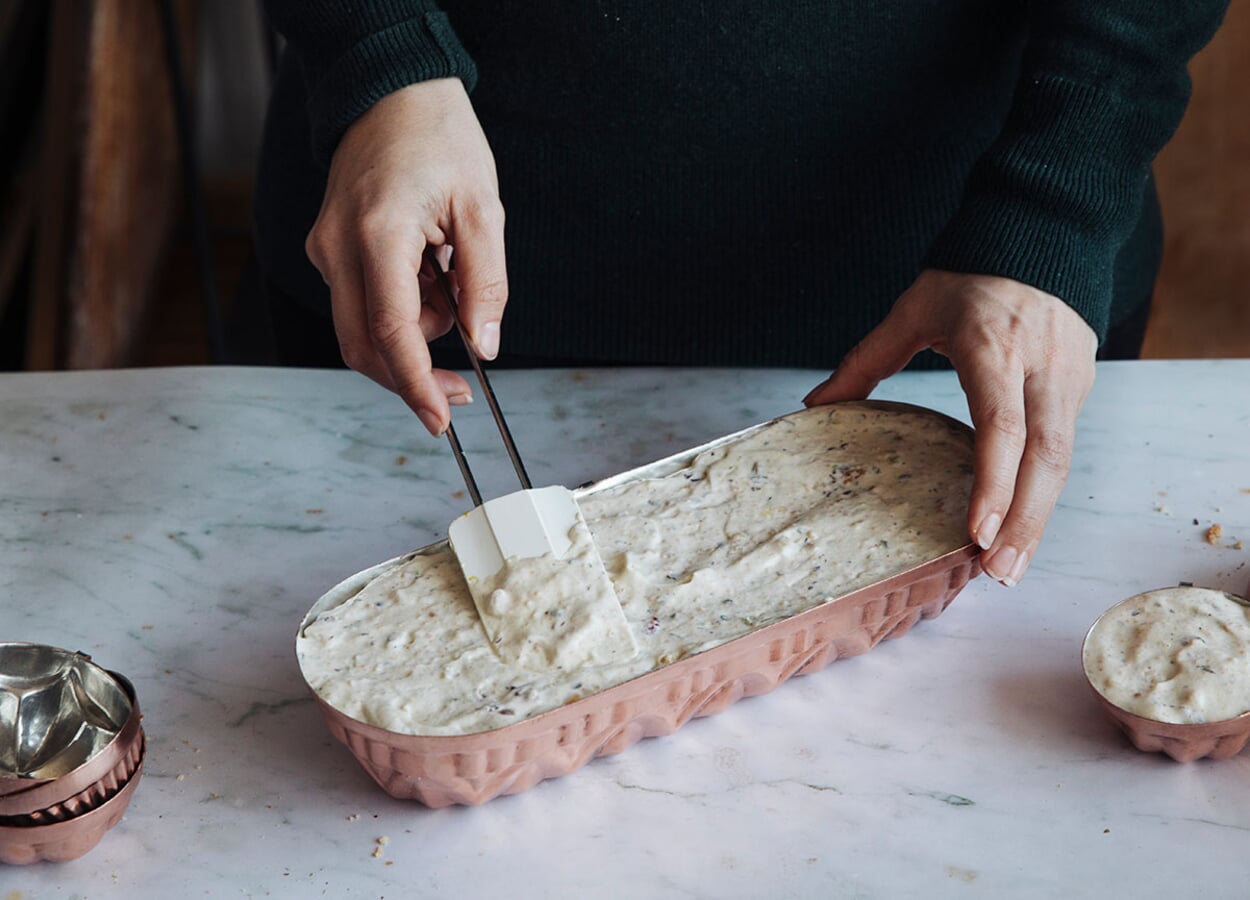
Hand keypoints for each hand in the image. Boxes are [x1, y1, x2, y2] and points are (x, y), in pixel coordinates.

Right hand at [305, 78, 507, 435]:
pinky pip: (361, 301)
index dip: (416, 385)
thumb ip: (485, 283)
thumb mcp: (483, 208)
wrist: (390, 89)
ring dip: (412, 334)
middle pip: (362, 347)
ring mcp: (325, 248)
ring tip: (450, 283)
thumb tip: (485, 345)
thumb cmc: (439, 137)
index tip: (441, 419)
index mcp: (378, 233)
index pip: (391, 334)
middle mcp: (338, 246)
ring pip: (362, 329)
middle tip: (463, 389)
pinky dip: (399, 308)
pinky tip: (428, 273)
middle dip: (412, 377)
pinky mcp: (328, 248)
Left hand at [803, 269, 1096, 585]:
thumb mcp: (911, 310)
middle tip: (999, 575)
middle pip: (1046, 458)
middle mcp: (1040, 366)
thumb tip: (814, 405)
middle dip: (1025, 523)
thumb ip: (865, 361)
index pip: (1001, 426)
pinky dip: (1044, 492)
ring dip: (1039, 518)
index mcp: (994, 347)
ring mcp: (1070, 377)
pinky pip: (1065, 448)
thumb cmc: (968, 277)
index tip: (978, 533)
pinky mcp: (1081, 386)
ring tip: (1009, 568)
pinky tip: (1021, 527)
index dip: (993, 483)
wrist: (1041, 235)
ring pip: (1063, 460)